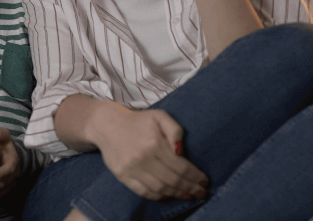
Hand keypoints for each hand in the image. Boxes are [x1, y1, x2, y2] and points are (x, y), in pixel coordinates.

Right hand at [90, 104, 207, 200]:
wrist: (107, 124)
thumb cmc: (138, 121)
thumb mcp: (159, 116)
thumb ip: (175, 130)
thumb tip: (181, 152)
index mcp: (154, 144)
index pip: (181, 167)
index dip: (196, 177)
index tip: (205, 182)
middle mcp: (143, 158)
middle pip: (173, 180)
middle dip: (190, 188)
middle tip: (201, 193)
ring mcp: (131, 169)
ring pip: (160, 188)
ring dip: (177, 194)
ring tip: (188, 195)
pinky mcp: (122, 176)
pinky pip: (143, 191)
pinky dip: (158, 196)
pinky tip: (168, 195)